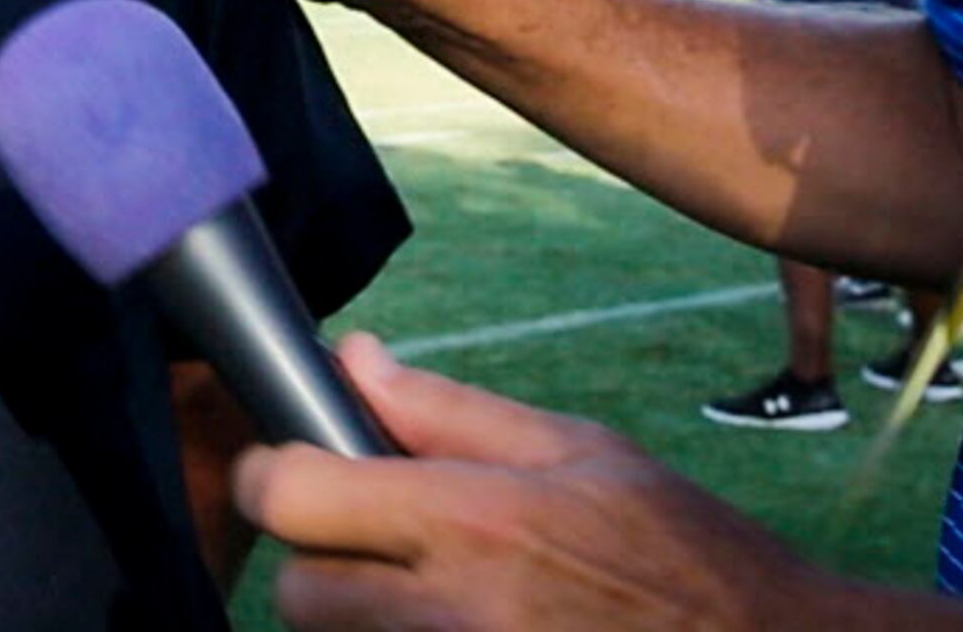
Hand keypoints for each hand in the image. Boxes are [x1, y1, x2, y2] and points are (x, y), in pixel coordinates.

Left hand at [235, 335, 834, 631]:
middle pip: (297, 592)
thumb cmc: (685, 552)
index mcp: (474, 520)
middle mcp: (451, 612)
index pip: (290, 495)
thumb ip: (449, 410)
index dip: (278, 475)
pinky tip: (466, 629)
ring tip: (439, 596)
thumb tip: (353, 357)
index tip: (299, 469)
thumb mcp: (581, 450)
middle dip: (322, 562)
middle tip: (380, 546)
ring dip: (363, 621)